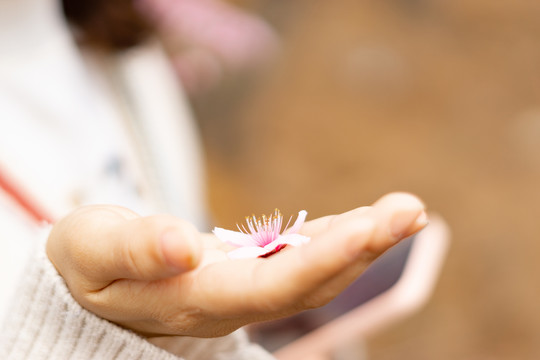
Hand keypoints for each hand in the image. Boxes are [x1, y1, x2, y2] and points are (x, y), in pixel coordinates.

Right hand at [46, 192, 426, 337]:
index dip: (322, 261)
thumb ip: (134, 251)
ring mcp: (242, 290)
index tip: (371, 226)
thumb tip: (181, 245)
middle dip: (362, 248)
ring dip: (361, 243)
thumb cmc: (88, 262)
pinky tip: (367, 220)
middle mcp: (230, 303)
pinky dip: (336, 238)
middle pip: (307, 284)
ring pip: (312, 274)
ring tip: (405, 211)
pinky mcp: (246, 272)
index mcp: (194, 300)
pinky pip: (300, 260)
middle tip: (411, 210)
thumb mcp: (93, 251)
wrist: (92, 282)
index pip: (270, 289)